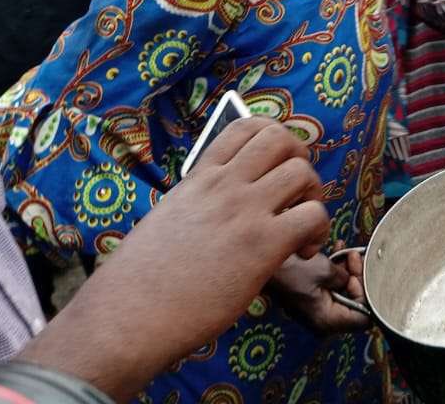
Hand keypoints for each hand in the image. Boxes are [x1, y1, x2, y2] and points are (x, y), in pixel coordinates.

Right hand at [16, 119, 328, 399]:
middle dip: (300, 160)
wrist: (125, 317)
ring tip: (301, 227)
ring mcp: (244, 211)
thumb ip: (199, 205)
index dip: (272, 140)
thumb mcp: (167, 220)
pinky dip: (318, 231)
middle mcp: (223, 185)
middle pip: (281, 139)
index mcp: (198, 177)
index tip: (275, 167)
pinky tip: (301, 253)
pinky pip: (313, 215)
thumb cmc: (139, 281)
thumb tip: (221, 212)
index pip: (245, 128)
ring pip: (303, 172)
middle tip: (296, 194)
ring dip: (313, 196)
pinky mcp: (262, 244)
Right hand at [269, 248, 369, 333]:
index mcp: (327, 321)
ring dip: (348, 272)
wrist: (262, 260)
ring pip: (344, 294)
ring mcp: (316, 310)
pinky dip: (337, 271)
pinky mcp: (311, 298)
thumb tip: (352, 279)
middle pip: (355, 305)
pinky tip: (338, 252)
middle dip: (358, 278)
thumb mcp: (326, 270)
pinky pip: (332, 288)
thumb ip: (347, 278)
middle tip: (355, 257)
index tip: (361, 273)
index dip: (368, 294)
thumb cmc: (291, 267)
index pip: (364, 318)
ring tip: (347, 252)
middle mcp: (323, 321)